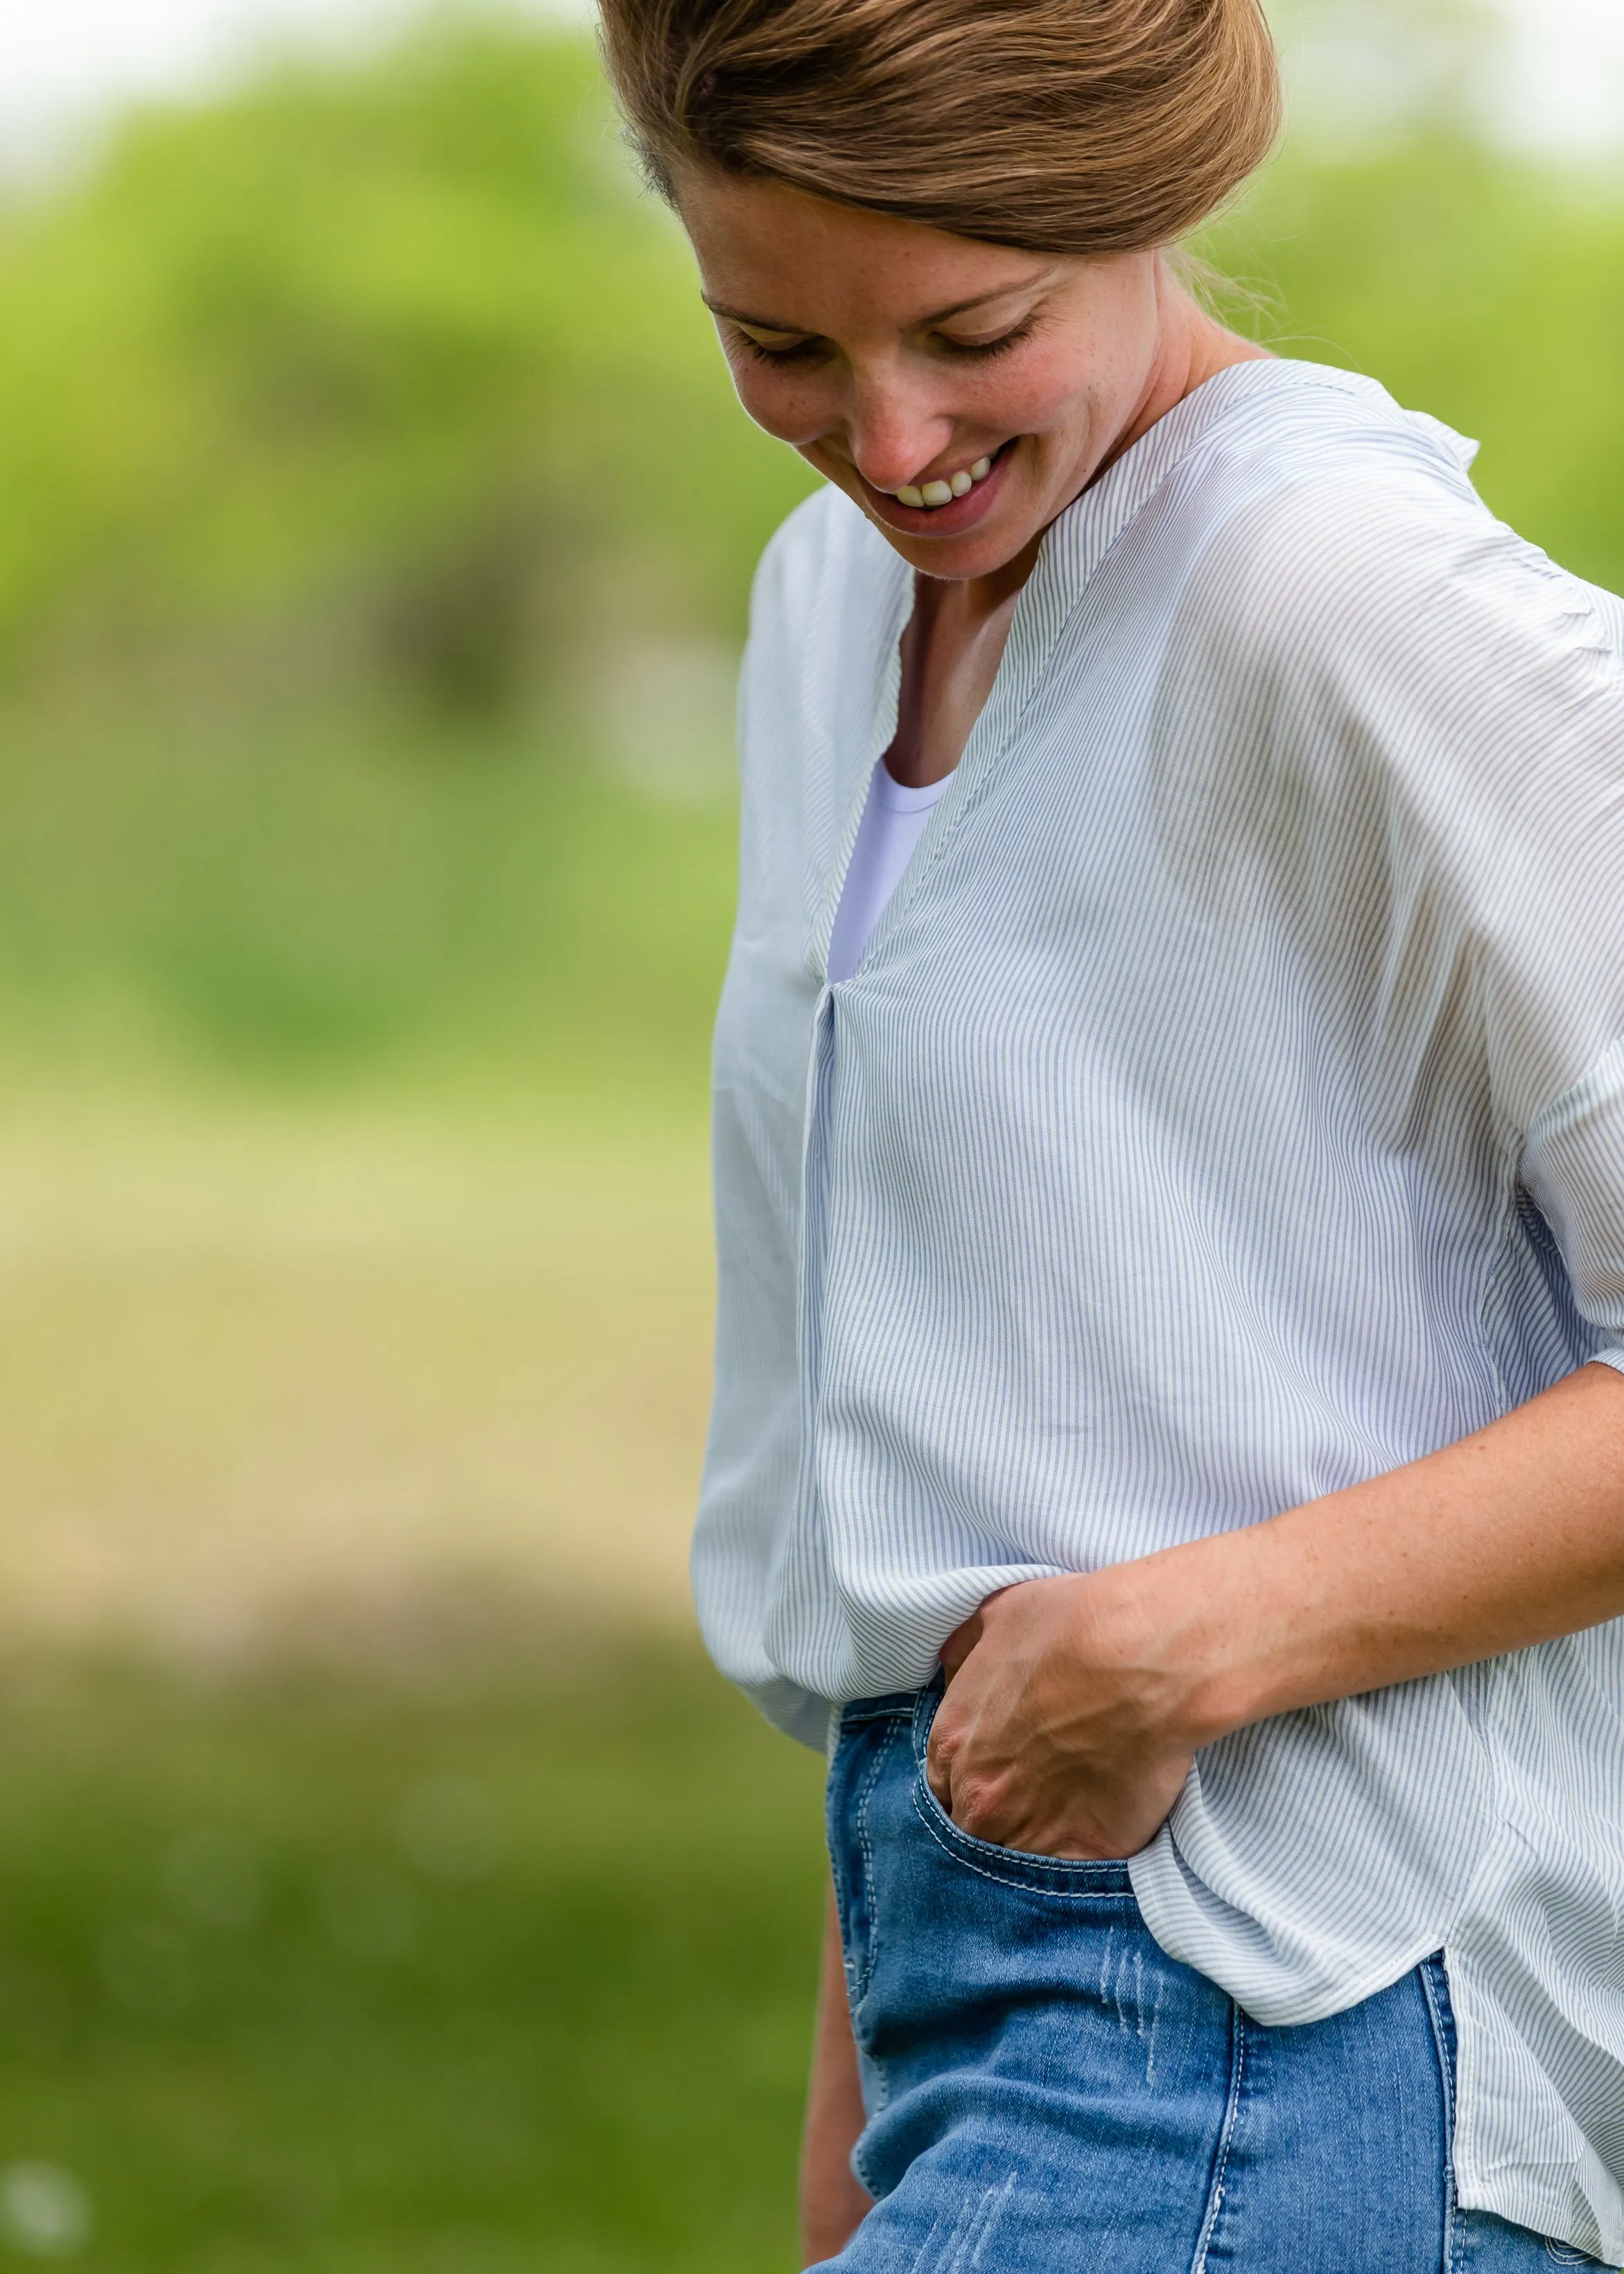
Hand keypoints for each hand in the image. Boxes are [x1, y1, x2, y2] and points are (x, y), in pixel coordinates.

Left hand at [925, 1568, 1208, 1860]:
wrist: (1140, 1655)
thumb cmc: (1073, 1625)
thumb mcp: (997, 1616)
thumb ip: (966, 1652)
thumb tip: (953, 1668)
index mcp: (953, 1740)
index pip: (941, 1787)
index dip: (970, 1783)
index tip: (998, 1779)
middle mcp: (978, 1794)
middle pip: (970, 1830)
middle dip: (994, 1821)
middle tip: (1034, 1805)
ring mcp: (1026, 1831)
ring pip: (1013, 1862)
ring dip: (1031, 1852)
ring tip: (1066, 1827)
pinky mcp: (1080, 1855)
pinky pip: (1066, 1881)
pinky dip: (1076, 1873)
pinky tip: (1095, 1844)